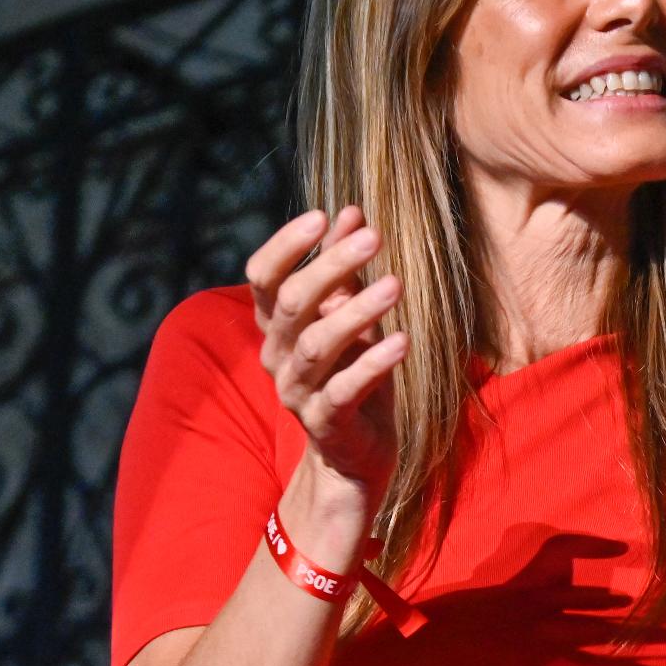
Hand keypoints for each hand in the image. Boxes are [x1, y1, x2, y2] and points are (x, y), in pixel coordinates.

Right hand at [245, 205, 406, 502]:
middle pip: (293, 302)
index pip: (263, 277)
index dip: (286, 245)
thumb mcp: (349, 316)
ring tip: (396, 285)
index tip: (322, 215)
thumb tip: (351, 212)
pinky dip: (373, 364)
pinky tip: (402, 341)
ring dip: (357, 311)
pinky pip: (345, 390)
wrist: (356, 453)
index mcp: (277, 326)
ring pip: (316, 344)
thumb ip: (344, 270)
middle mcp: (277, 356)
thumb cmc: (352, 373)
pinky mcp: (326, 422)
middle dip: (332, 266)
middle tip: (375, 237)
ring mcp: (298, 392)